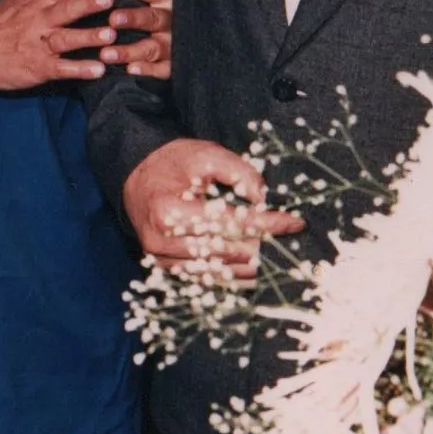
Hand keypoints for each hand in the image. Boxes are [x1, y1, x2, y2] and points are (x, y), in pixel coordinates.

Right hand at [0, 0, 117, 89]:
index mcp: (37, 1)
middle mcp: (39, 21)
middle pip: (65, 9)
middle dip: (87, 2)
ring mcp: (38, 45)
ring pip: (65, 39)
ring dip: (87, 37)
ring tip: (111, 35)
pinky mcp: (37, 69)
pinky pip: (60, 69)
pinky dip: (79, 70)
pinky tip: (98, 71)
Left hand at [99, 0, 172, 78]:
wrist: (217, 26)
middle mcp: (174, 18)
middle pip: (151, 18)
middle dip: (132, 18)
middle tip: (112, 18)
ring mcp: (176, 43)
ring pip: (152, 47)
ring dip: (130, 51)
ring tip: (106, 53)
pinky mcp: (177, 64)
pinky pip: (163, 70)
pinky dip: (148, 70)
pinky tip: (130, 71)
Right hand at [122, 138, 303, 279]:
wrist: (136, 174)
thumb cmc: (173, 162)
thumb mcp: (205, 154)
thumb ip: (237, 171)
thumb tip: (262, 197)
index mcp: (170, 212)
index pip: (232, 223)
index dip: (267, 223)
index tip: (295, 222)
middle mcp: (163, 242)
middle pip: (226, 252)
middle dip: (262, 248)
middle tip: (291, 245)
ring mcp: (161, 259)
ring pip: (217, 272)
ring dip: (250, 269)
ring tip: (278, 261)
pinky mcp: (164, 268)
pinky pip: (203, 279)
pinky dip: (230, 278)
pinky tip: (252, 273)